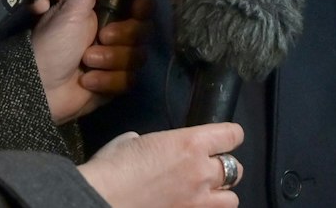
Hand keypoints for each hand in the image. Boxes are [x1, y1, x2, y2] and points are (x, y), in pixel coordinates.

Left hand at [34, 0, 152, 121]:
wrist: (39, 88)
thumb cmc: (52, 43)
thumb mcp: (71, 7)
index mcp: (105, 11)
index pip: (142, 4)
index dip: (142, 7)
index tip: (134, 9)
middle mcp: (114, 32)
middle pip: (144, 30)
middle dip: (123, 37)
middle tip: (100, 38)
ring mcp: (116, 58)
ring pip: (138, 56)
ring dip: (111, 59)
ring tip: (87, 61)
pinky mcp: (115, 82)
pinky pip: (129, 79)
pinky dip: (107, 80)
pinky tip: (87, 80)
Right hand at [79, 124, 244, 207]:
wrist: (100, 199)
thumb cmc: (112, 166)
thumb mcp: (132, 141)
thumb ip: (151, 142)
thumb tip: (144, 146)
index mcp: (191, 143)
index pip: (232, 135)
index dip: (229, 136)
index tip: (223, 139)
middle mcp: (202, 172)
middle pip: (235, 168)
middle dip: (223, 168)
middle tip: (206, 170)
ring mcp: (198, 202)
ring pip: (231, 199)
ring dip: (220, 195)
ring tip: (204, 194)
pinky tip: (190, 207)